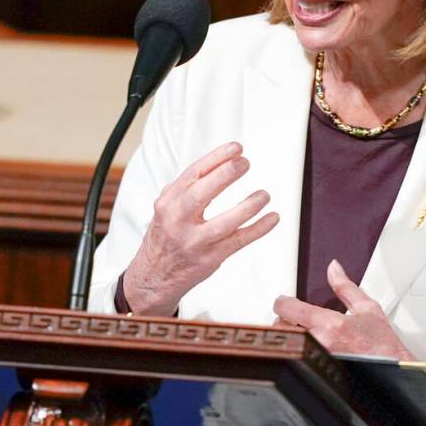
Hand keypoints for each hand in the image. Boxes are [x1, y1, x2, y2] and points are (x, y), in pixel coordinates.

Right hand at [123, 141, 279, 315]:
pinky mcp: (209, 259)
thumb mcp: (167, 207)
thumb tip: (219, 162)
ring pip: (224, 223)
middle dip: (225, 175)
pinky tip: (272, 218)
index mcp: (169, 202)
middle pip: (202, 193)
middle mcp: (178, 220)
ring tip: (264, 195)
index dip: (216, 158)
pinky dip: (257, 229)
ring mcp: (194, 242)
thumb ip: (187, 187)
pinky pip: (238, 242)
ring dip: (247, 207)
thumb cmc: (165, 237)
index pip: (193, 173)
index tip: (236, 148)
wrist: (153, 276)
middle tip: (245, 163)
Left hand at [273, 260, 415, 360]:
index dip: (283, 302)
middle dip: (285, 321)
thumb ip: (345, 287)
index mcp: (330, 325)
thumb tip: (334, 268)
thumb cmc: (383, 346)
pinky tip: (310, 350)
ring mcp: (316, 360)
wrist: (394, 374)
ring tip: (302, 334)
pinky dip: (299, 352)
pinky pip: (298, 359)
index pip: (288, 308)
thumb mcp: (368, 309)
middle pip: (281, 328)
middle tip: (294, 319)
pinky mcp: (317, 373)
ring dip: (291, 337)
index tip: (284, 302)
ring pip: (288, 345)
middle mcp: (319, 344)